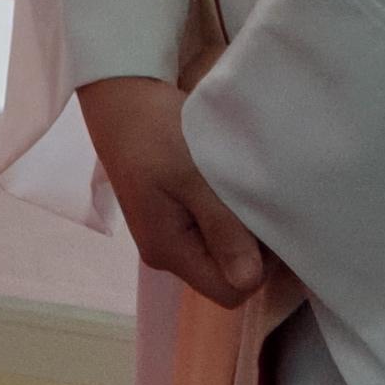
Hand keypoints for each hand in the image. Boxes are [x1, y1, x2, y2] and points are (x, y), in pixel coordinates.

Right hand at [77, 76, 271, 308]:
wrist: (120, 93)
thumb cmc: (155, 131)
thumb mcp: (192, 176)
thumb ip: (221, 228)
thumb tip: (249, 281)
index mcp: (167, 251)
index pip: (228, 291)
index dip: (256, 266)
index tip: (264, 221)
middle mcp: (165, 253)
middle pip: (224, 273)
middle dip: (248, 244)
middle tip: (255, 198)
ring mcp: (165, 235)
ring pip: (218, 251)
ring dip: (236, 225)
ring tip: (238, 186)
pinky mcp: (169, 215)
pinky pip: (207, 231)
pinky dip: (223, 213)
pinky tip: (224, 184)